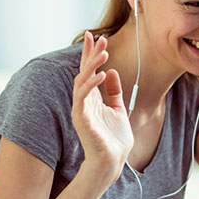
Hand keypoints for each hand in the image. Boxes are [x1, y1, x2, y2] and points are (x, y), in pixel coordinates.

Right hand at [71, 33, 133, 188]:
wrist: (112, 161)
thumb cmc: (114, 139)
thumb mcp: (118, 110)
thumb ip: (114, 92)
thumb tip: (113, 72)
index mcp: (92, 99)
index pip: (90, 71)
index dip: (91, 54)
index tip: (96, 37)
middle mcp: (83, 102)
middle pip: (83, 71)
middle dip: (90, 54)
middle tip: (98, 37)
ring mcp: (80, 109)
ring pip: (82, 81)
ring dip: (92, 65)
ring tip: (104, 53)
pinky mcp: (81, 118)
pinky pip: (82, 97)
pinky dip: (91, 84)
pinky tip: (102, 74)